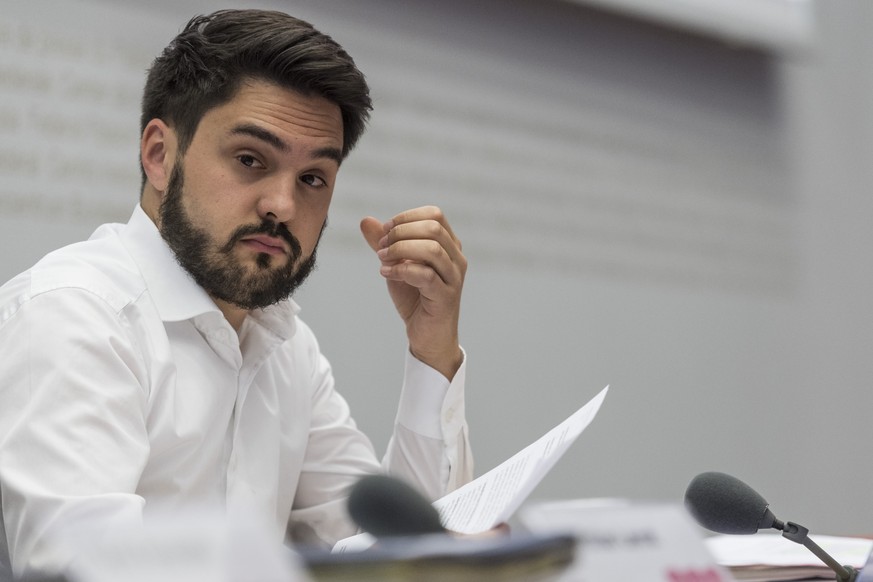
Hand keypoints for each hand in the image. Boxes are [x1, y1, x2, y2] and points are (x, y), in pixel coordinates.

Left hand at [360, 206, 465, 379]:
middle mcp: (456, 258)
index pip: (434, 214)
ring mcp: (454, 278)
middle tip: (380, 247)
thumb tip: (365, 220)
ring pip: (432, 249)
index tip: (384, 231)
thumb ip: (384, 243)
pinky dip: (401, 270)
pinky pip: (425, 275)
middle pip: (434, 227)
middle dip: (400, 232)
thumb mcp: (396, 265)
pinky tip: (386, 274)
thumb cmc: (415, 298)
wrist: (427, 335)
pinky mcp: (446, 297)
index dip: (406, 217)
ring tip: (382, 259)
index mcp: (449, 245)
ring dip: (400, 250)